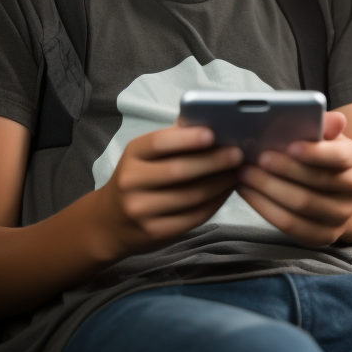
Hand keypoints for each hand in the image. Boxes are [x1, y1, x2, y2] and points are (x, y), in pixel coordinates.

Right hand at [95, 124, 242, 258]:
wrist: (111, 222)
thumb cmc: (140, 178)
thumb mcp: (146, 155)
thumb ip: (175, 138)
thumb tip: (213, 119)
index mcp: (132, 155)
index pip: (160, 143)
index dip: (188, 138)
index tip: (213, 134)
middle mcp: (131, 182)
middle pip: (179, 170)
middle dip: (214, 161)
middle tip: (239, 155)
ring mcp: (140, 210)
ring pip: (191, 196)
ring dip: (221, 183)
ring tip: (239, 172)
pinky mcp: (155, 232)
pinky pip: (194, 216)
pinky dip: (216, 202)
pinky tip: (227, 192)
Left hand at [237, 111, 351, 246]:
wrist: (340, 198)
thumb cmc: (324, 160)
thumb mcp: (326, 139)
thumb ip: (323, 127)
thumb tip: (333, 119)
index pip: (340, 156)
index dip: (315, 152)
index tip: (289, 145)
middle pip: (316, 182)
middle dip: (283, 170)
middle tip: (254, 159)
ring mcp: (341, 216)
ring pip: (301, 204)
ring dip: (268, 189)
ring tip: (244, 174)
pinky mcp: (323, 236)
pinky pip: (291, 225)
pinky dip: (265, 208)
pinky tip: (248, 193)